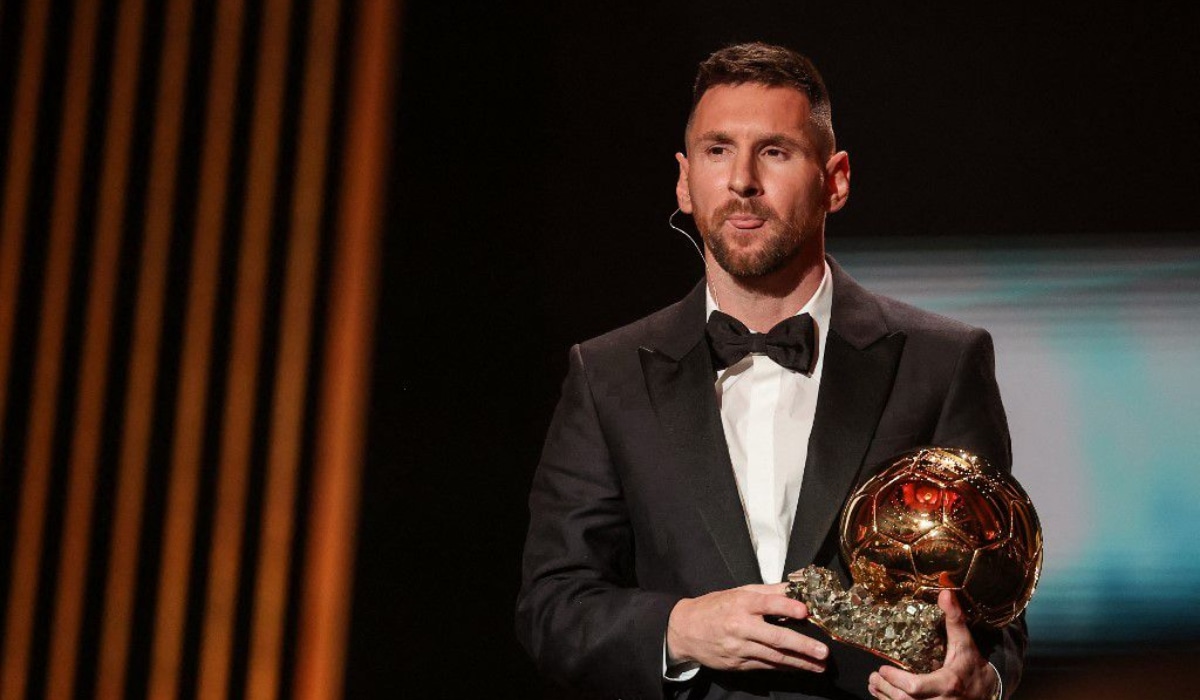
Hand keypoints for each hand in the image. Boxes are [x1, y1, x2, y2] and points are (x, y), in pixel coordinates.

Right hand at [666, 583, 828, 672]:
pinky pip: (765, 666)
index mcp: (741, 603)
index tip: (806, 611)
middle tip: (823, 652)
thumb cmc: (715, 607)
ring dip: (799, 662)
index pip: (767, 604)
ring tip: (819, 666)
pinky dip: (784, 668)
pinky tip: (799, 668)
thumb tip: (796, 589)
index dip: (787, 607)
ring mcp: (739, 648)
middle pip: (775, 637)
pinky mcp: (738, 664)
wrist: (685, 630)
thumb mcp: (738, 592)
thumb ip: (768, 591)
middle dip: (801, 645)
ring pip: (774, 657)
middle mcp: (740, 626)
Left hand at [868, 590, 998, 699]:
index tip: (883, 668)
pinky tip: (885, 697)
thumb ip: (954, 619)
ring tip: (874, 685)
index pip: (915, 687)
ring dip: (886, 698)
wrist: (991, 690)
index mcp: (947, 683)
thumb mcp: (965, 642)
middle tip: (873, 676)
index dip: (895, 680)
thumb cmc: (973, 664)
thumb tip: (945, 593)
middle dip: (886, 689)